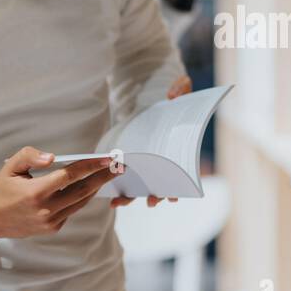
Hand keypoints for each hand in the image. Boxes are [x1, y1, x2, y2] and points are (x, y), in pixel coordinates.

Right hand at [0, 148, 119, 239]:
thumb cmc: (1, 188)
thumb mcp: (11, 166)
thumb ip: (30, 156)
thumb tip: (52, 157)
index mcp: (36, 192)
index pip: (70, 176)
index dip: (91, 166)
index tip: (107, 158)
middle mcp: (46, 209)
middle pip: (83, 190)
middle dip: (102, 176)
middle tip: (118, 166)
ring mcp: (50, 221)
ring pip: (80, 202)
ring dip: (96, 188)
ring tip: (108, 175)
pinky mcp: (52, 228)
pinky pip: (72, 211)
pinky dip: (80, 198)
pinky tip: (88, 188)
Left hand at [109, 77, 188, 208]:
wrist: (155, 92)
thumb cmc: (174, 94)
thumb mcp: (181, 86)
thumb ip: (181, 87)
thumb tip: (173, 95)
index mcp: (179, 149)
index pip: (181, 173)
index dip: (178, 186)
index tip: (174, 197)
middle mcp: (164, 160)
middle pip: (161, 184)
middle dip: (156, 195)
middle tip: (151, 202)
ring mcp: (149, 162)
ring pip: (141, 186)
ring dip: (131, 197)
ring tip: (119, 203)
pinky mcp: (133, 160)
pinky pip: (126, 178)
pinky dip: (119, 189)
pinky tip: (109, 197)